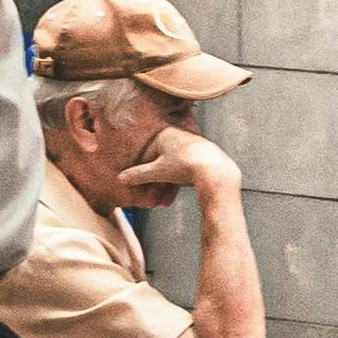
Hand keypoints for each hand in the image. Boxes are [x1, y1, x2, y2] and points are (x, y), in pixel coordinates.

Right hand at [114, 126, 239, 198]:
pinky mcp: (201, 158)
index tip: (136, 186)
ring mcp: (191, 147)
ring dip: (163, 188)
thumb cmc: (186, 166)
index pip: (146, 155)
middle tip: (148, 200)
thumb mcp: (157, 172)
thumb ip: (138, 175)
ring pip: (171, 170)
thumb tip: (121, 178)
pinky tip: (169, 199)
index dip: (140, 173)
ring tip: (159, 203)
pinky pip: (183, 171)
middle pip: (159, 164)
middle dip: (153, 184)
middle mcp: (179, 137)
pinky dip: (175, 185)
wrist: (216, 171)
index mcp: (165, 134)